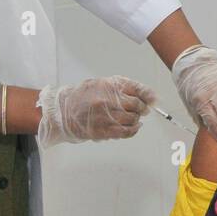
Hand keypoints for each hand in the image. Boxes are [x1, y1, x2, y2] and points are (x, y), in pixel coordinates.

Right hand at [36, 76, 155, 146]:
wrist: (62, 112)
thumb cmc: (82, 97)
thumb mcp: (100, 84)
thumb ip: (121, 87)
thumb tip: (145, 95)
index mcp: (109, 86)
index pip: (137, 89)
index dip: (148, 95)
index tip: (153, 99)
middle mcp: (108, 100)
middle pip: (137, 105)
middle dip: (142, 108)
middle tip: (142, 110)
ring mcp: (106, 116)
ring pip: (133, 119)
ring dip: (136, 119)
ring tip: (133, 118)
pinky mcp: (103, 130)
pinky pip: (126, 132)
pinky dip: (134, 130)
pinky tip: (134, 128)